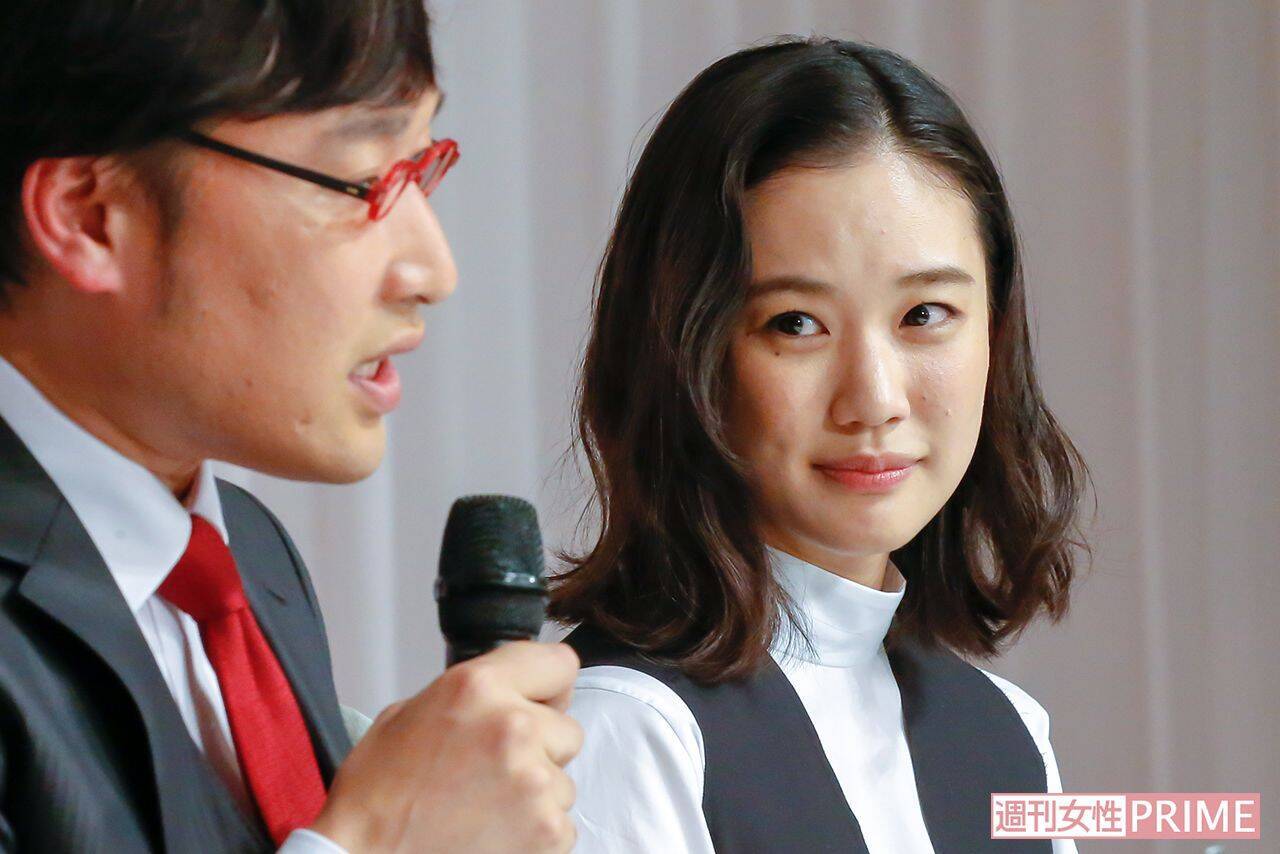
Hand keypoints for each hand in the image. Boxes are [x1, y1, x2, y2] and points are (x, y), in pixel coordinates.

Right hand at [310, 641, 581, 852]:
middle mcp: (513, 727)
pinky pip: (561, 825)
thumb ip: (472, 696)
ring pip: (563, 782)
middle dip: (542, 748)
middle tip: (495, 770)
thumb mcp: (410, 713)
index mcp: (478, 687)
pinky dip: (535, 834)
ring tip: (484, 808)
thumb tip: (510, 695)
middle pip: (567, 730)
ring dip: (536, 794)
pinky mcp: (546, 831)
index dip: (550, 688)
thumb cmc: (377, 796)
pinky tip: (492, 834)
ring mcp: (534, 782)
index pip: (559, 663)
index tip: (542, 704)